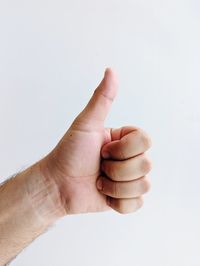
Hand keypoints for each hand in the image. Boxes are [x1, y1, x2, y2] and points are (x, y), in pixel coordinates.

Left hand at [40, 68, 151, 214]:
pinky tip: (103, 194)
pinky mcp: (125, 199)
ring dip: (115, 185)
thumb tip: (111, 70)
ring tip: (99, 180)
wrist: (57, 184)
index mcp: (125, 140)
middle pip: (146, 164)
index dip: (123, 148)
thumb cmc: (69, 152)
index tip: (102, 148)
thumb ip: (102, 99)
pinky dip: (117, 201)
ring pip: (143, 185)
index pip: (146, 140)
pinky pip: (136, 204)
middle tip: (99, 165)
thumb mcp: (86, 124)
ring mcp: (128, 179)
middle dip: (116, 168)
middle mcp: (130, 158)